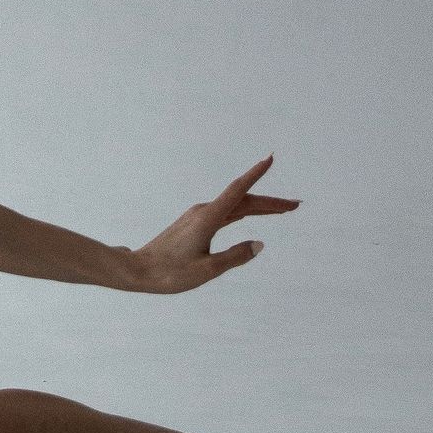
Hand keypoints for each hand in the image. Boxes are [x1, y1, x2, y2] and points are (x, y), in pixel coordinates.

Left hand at [126, 154, 299, 292]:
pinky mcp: (194, 224)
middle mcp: (203, 212)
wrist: (137, 270)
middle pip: (243, 200)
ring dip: (259, 206)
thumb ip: (235, 256)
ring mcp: (198, 217)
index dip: (256, 174)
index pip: (238, 191)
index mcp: (208, 219)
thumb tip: (260, 244)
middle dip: (270, 202)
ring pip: (235, 206)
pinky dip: (243, 211)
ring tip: (282, 210)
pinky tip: (250, 213)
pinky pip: (226, 212)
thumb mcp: (208, 270)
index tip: (270, 159)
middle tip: (295, 205)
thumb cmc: (170, 273)